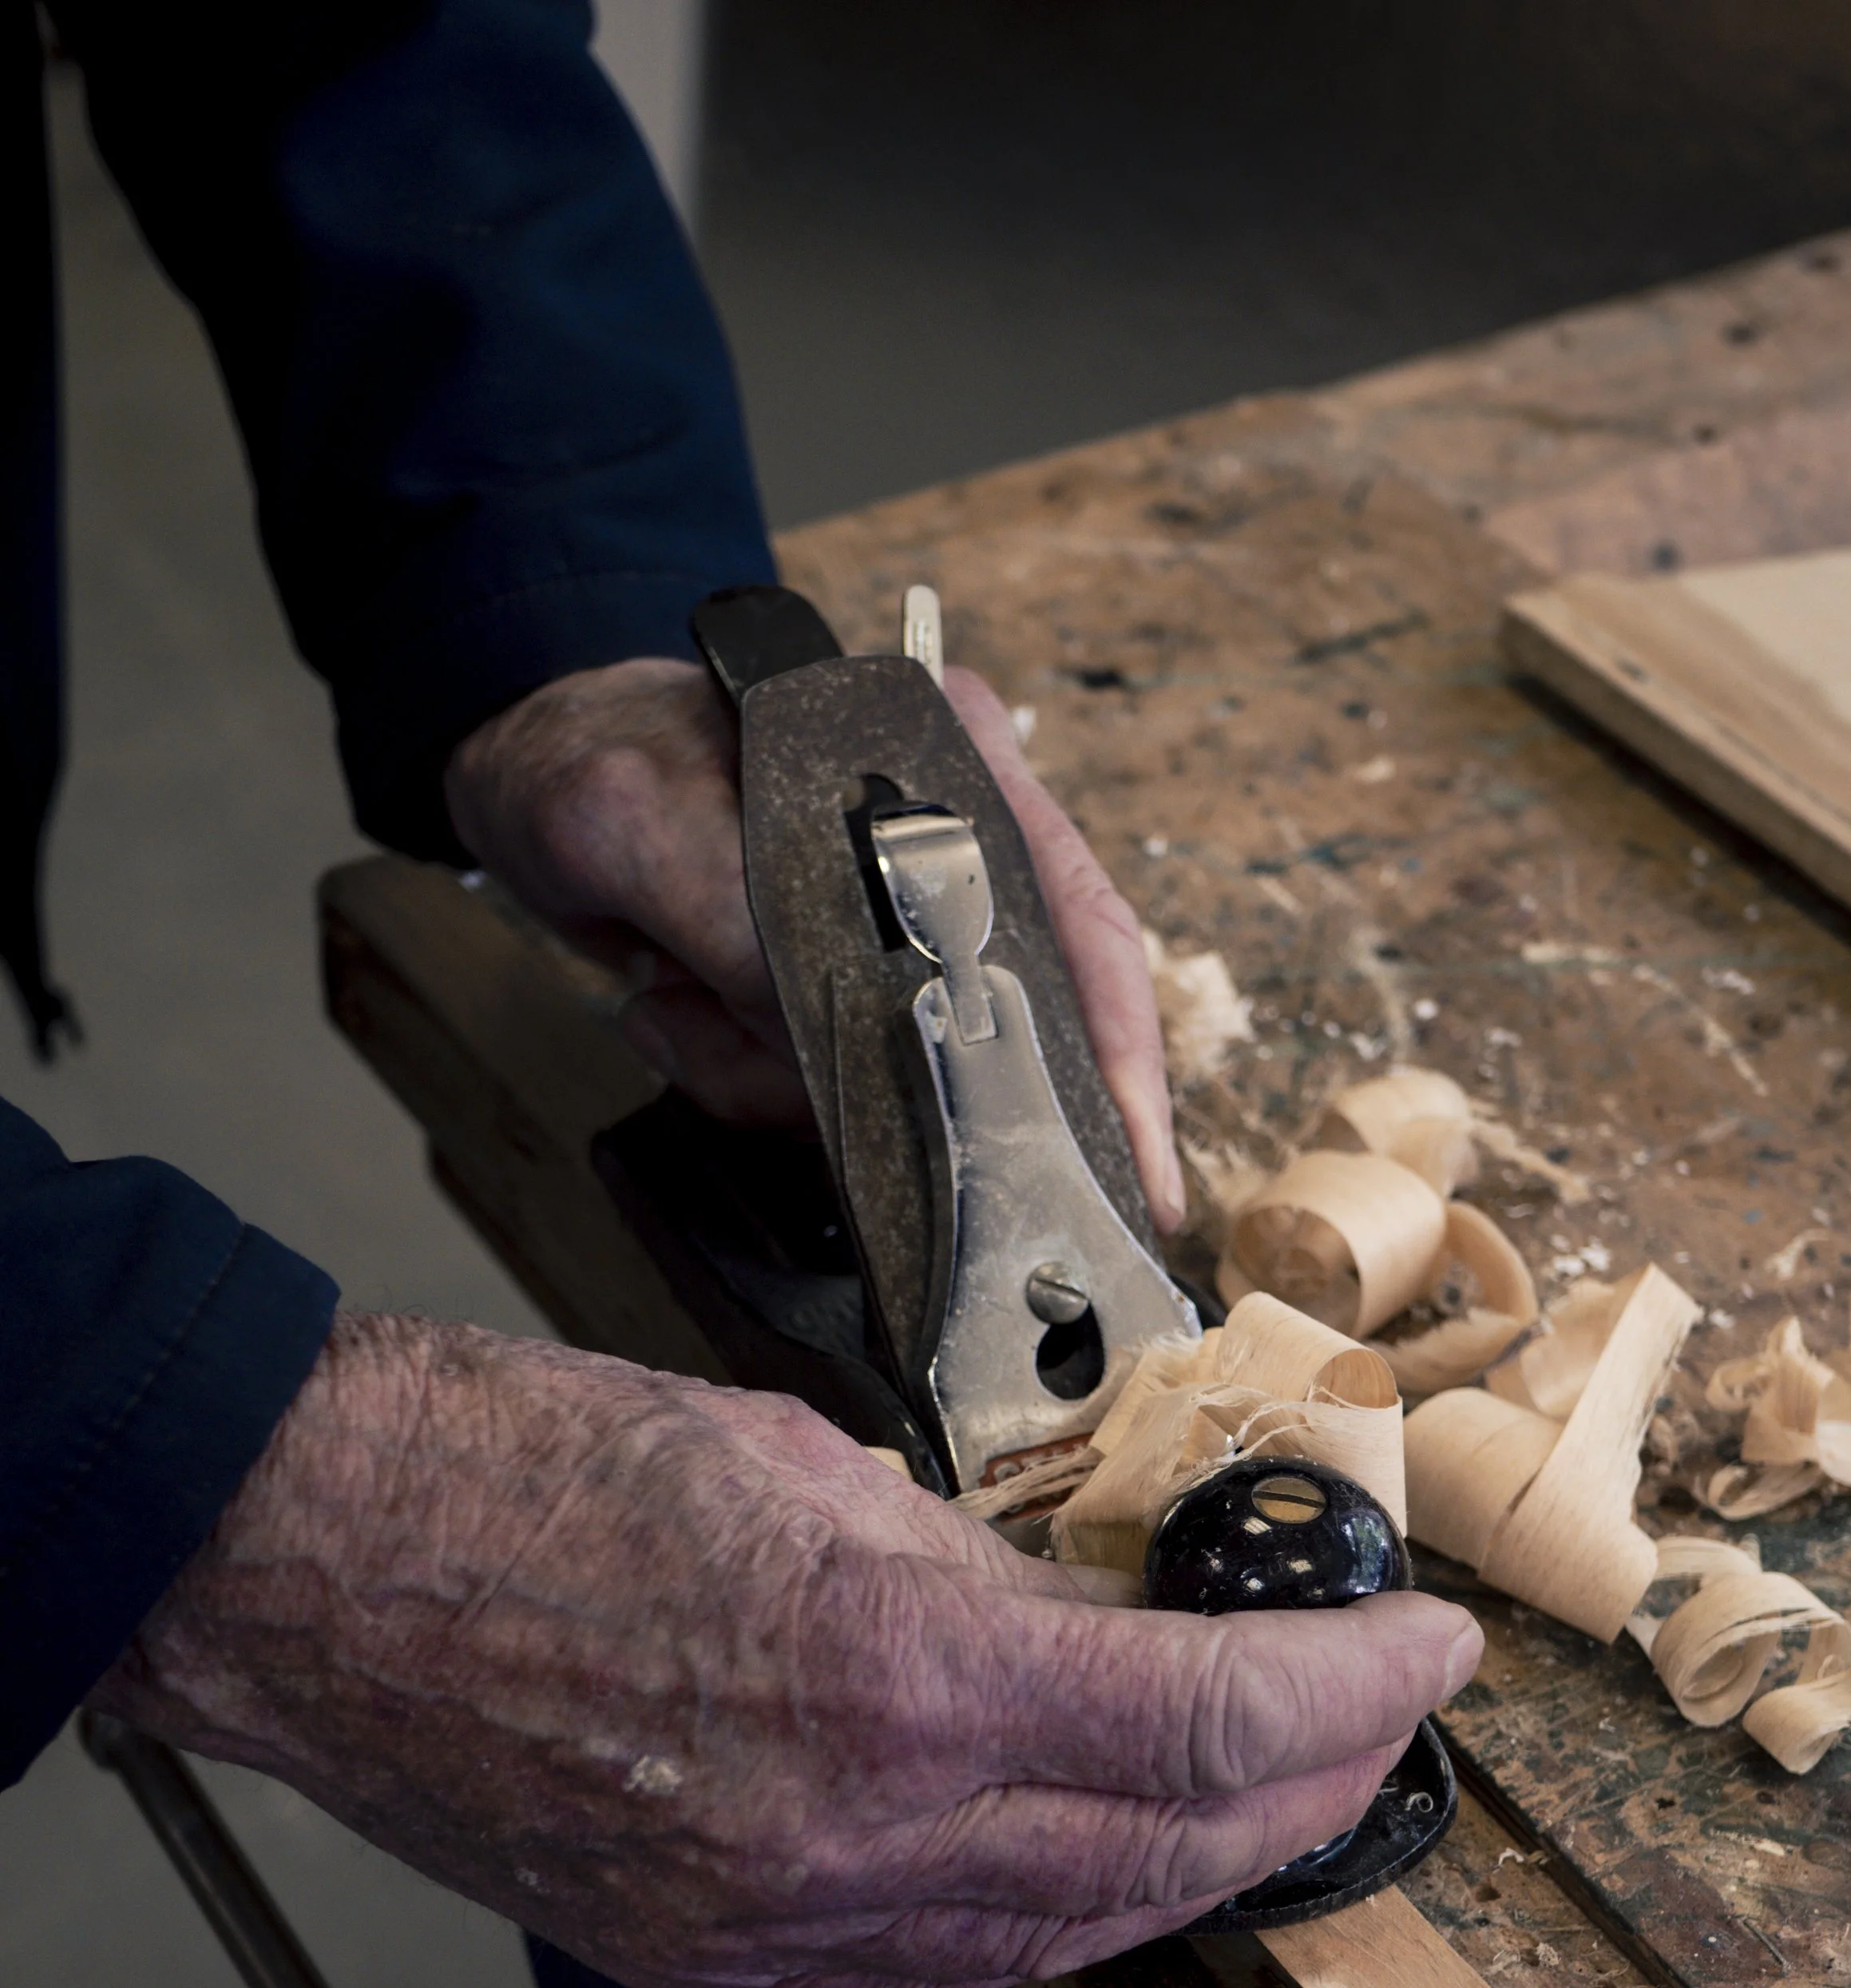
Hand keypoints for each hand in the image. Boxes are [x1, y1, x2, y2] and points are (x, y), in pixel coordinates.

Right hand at [89, 1317, 1477, 1987]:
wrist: (322, 1570)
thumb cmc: (530, 1467)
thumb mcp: (808, 1463)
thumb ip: (981, 1568)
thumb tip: (1103, 1617)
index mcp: (891, 1681)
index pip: (1213, 1724)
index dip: (1357, 1691)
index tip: (1428, 1649)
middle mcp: (851, 1839)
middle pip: (1171, 1858)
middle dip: (1312, 1794)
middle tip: (1376, 1720)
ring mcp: (779, 1923)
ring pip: (1071, 1936)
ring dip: (1199, 1866)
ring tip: (1270, 1790)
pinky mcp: (716, 1955)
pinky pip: (946, 1964)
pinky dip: (1059, 1910)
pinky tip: (1100, 1850)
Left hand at [443, 654, 1184, 1231]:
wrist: (523, 776)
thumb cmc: (594, 754)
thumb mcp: (646, 818)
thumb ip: (741, 916)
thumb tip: (828, 1024)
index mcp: (955, 767)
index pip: (1083, 931)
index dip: (1120, 1062)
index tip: (1132, 1175)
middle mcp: (952, 859)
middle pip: (999, 1040)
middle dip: (897, 1095)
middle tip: (822, 1113)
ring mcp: (895, 941)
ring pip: (900, 1091)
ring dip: (769, 1078)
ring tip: (676, 1001)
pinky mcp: (834, 1002)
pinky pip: (824, 1100)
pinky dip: (737, 1079)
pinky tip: (671, 1011)